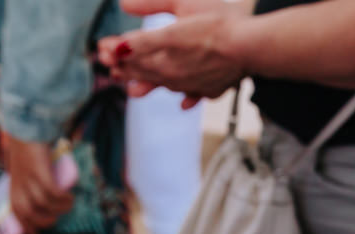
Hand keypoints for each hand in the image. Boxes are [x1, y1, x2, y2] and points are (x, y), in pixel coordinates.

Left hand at [2, 135, 73, 233]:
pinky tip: (69, 196)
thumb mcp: (25, 171)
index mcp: (14, 186)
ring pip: (42, 203)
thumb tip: (45, 201)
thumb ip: (31, 184)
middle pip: (28, 212)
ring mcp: (29, 177)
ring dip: (59, 208)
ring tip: (69, 203)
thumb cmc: (29, 152)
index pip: (16, 212)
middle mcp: (19, 184)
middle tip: (57, 218)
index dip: (26, 226)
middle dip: (45, 221)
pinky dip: (61, 197)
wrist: (28, 129)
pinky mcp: (39, 170)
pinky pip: (51, 190)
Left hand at [99, 0, 252, 105]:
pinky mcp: (212, 88)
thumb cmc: (219, 21)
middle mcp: (173, 72)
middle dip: (126, 70)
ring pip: (165, 86)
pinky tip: (183, 103)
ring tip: (135, 91)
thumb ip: (150, 6)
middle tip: (112, 71)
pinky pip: (194, 95)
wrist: (252, 47)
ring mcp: (192, 83)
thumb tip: (121, 6)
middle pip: (144, 71)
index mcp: (162, 50)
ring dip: (148, 86)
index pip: (129, 51)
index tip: (102, 49)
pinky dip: (187, 98)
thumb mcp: (182, 5)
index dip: (115, 50)